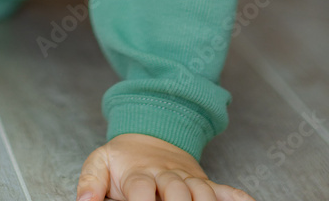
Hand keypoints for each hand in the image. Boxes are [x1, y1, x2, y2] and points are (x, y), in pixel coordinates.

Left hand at [76, 133, 255, 200]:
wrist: (150, 134)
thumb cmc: (123, 160)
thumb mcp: (100, 162)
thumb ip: (90, 182)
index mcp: (138, 172)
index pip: (141, 189)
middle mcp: (166, 175)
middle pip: (177, 190)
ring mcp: (188, 178)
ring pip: (202, 191)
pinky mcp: (205, 182)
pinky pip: (226, 191)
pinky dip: (239, 198)